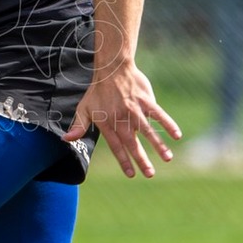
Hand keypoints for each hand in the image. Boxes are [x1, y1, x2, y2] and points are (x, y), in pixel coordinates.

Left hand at [64, 59, 180, 178]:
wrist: (111, 68)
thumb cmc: (97, 91)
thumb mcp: (83, 108)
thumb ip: (78, 126)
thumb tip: (66, 140)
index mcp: (108, 123)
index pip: (117, 146)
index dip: (123, 160)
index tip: (131, 174)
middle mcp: (122, 119)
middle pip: (132, 142)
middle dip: (141, 159)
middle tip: (150, 174)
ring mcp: (135, 109)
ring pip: (147, 130)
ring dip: (158, 145)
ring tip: (167, 158)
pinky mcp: (146, 100)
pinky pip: (159, 114)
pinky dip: (168, 124)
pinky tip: (176, 135)